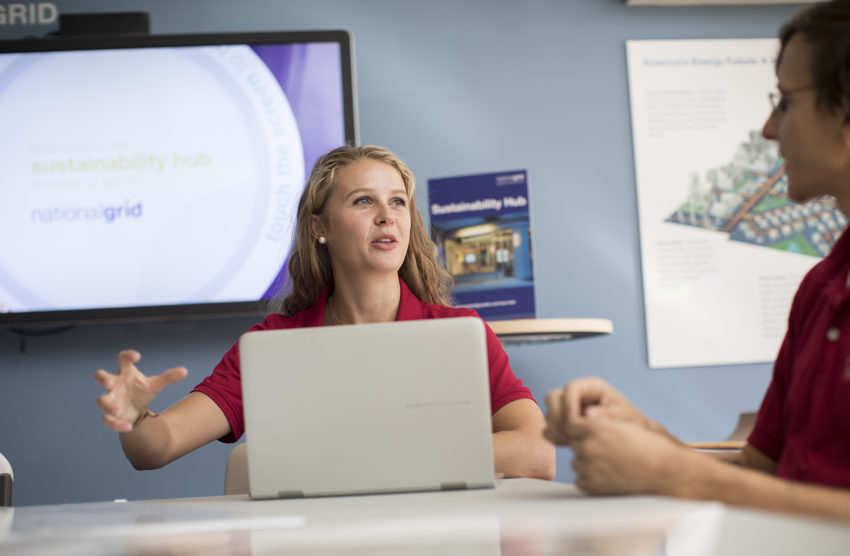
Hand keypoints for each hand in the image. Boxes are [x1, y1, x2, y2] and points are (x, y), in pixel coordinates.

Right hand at [94, 350, 186, 431]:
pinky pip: (107, 420)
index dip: (127, 356)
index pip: (123, 359)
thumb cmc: (142, 391)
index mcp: (125, 372)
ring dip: (108, 406)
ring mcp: (110, 399)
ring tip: (118, 411)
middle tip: (109, 382)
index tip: (137, 356)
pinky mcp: (110, 415)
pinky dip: (117, 424)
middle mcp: (114, 384)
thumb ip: (168, 377)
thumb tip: (185, 371)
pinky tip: (128, 427)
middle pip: (100, 377)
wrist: (136, 410)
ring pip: (101, 401)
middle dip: (102, 379)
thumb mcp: (155, 384)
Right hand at [544, 377, 647, 445]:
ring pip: (549, 413)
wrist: (630, 437)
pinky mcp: (565, 422)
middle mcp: (576, 395)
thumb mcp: (622, 416)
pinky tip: (567, 443)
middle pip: (553, 397)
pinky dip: (555, 435)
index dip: (569, 403)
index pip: (571, 388)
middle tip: (568, 432)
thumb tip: (588, 414)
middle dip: (557, 415)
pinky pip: (550, 426)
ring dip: (555, 427)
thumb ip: (606, 414)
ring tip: (569, 440)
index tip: (574, 421)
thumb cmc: (628, 423)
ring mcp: (568, 409)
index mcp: (591, 387)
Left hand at [569, 417, 694, 495]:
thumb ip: (600, 420)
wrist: (664, 471)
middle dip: (586, 446)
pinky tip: (608, 476)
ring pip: (576, 462)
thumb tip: (584, 416)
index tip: (595, 434)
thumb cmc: (648, 446)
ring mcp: (589, 467)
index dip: (582, 429)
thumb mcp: (623, 424)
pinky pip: (580, 480)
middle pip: (574, 444)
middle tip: (608, 452)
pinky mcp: (592, 485)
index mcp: (596, 427)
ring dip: (588, 463)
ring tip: (611, 464)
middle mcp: (589, 446)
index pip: (571, 424)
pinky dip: (590, 480)